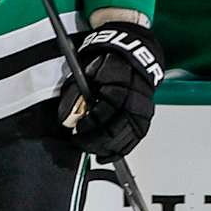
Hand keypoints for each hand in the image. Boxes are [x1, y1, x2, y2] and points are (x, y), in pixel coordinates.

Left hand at [57, 21, 164, 158]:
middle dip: (95, 140)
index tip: (76, 130)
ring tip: (92, 150)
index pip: (103, 112)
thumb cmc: (108, 63)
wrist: (133, 55)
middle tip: (80, 142)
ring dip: (107, 147)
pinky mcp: (146, 118)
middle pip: (115, 128)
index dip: (89, 125)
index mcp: (119, 83)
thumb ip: (75, 94)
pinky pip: (135, 139)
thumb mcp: (86, 72)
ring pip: (126, 137)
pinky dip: (120, 150)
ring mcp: (142, 109)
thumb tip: (65, 120)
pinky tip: (107, 155)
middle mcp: (134, 97)